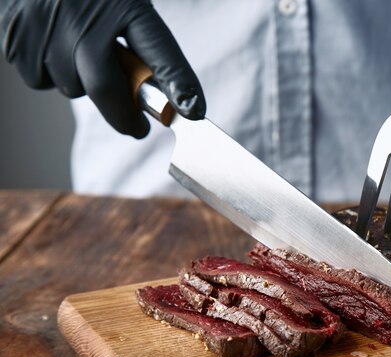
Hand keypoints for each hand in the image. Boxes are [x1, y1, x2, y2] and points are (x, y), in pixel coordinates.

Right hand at [0, 0, 205, 137]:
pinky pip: (41, 80)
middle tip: (138, 129)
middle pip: (106, 88)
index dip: (177, 83)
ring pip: (73, 87)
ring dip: (82, 84)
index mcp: (124, 5)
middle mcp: (85, 19)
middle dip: (124, 117)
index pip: (158, 50)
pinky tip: (52, 48)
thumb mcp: (123, 5)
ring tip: (80, 53)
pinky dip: (49, 73)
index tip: (192, 112)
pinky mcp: (18, 39)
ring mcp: (49, 31)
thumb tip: (177, 98)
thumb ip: (144, 43)